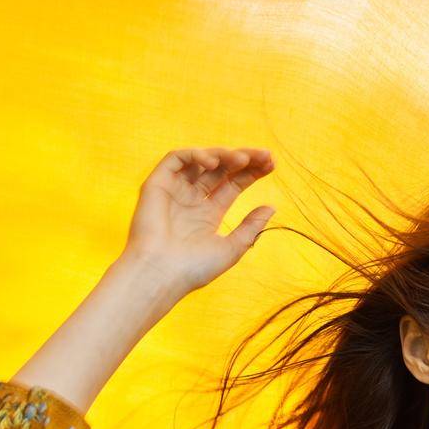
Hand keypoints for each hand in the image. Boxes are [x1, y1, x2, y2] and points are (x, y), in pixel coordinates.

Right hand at [122, 147, 275, 294]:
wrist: (162, 275)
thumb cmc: (194, 268)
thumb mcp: (231, 247)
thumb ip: (250, 227)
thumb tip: (271, 207)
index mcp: (209, 213)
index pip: (233, 184)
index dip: (252, 172)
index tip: (271, 164)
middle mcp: (192, 199)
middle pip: (221, 169)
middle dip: (244, 159)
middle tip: (265, 155)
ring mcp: (175, 190)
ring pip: (201, 160)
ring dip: (223, 154)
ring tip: (242, 159)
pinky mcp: (157, 184)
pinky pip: (175, 159)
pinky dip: (195, 154)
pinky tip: (213, 162)